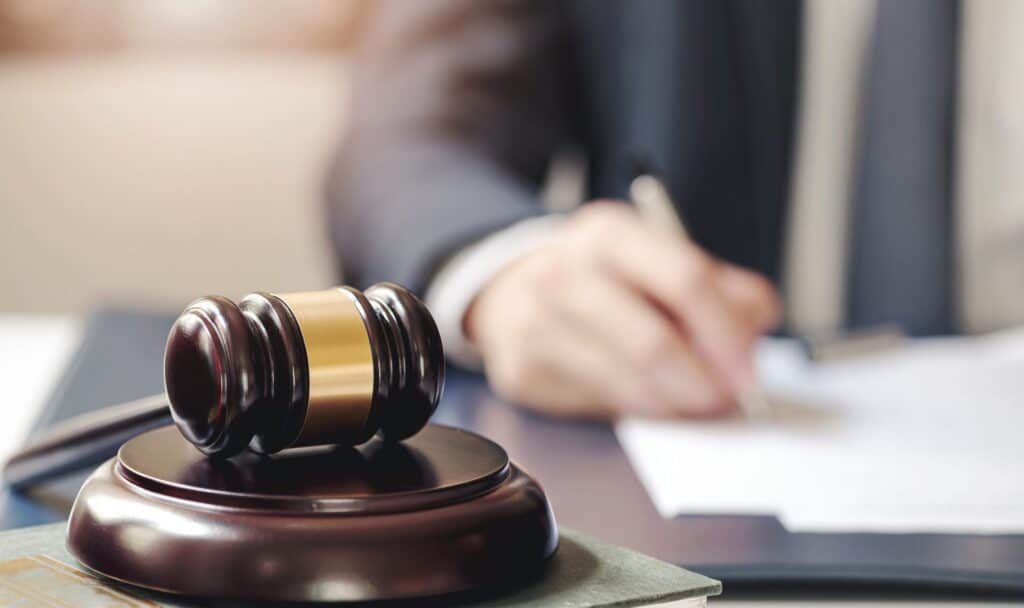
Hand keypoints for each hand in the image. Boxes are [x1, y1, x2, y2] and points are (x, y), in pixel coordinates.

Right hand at [465, 201, 780, 418]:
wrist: (511, 291)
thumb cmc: (600, 278)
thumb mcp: (656, 258)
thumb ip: (718, 286)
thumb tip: (757, 323)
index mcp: (608, 234)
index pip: (684, 279)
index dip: (726, 332)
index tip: (747, 368)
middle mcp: (564, 273)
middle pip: (653, 342)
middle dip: (703, 383)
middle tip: (727, 399)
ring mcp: (536, 324)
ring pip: (628, 385)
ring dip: (675, 404)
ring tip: (694, 400)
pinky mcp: (523, 372)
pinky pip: (600, 406)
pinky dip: (637, 409)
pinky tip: (646, 396)